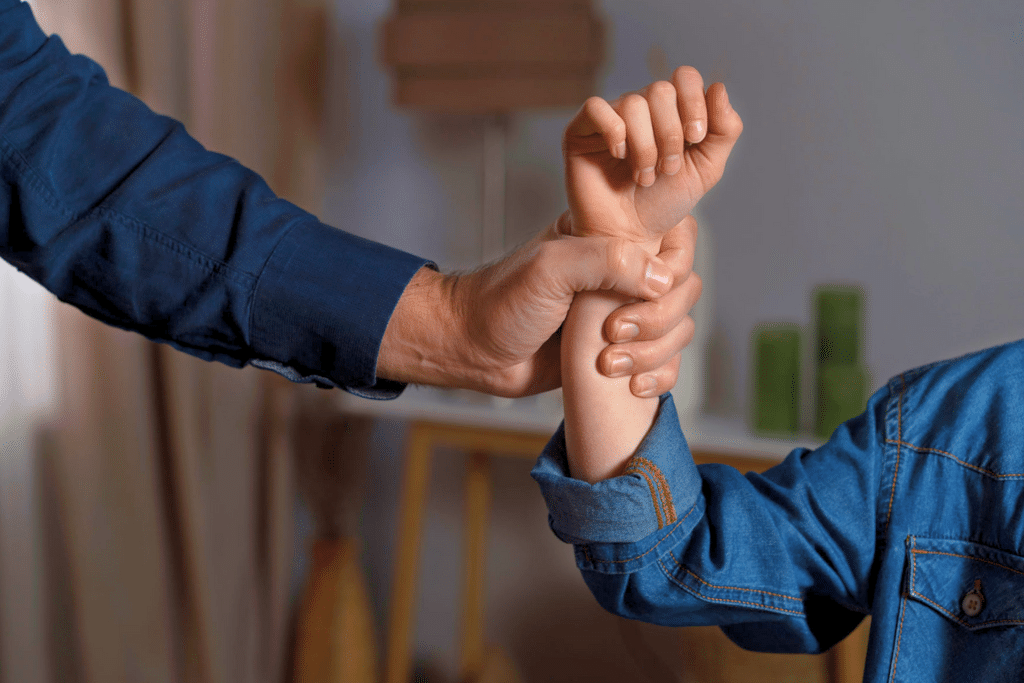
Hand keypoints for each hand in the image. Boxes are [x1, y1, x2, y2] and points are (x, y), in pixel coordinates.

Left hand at [377, 213, 694, 397]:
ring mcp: (624, 314)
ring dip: (654, 352)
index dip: (672, 269)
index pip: (676, 240)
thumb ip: (607, 261)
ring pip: (678, 329)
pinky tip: (632, 385)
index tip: (642, 291)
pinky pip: (665, 363)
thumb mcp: (550, 267)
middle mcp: (624, 274)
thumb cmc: (502, 301)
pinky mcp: (620, 352)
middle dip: (658, 319)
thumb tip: (663, 279)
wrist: (474, 350)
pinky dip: (659, 376)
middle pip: (684, 290)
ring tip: (607, 363)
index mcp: (611, 238)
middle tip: (613, 332)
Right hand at [563, 66, 742, 244]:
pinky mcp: (581, 130)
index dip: (694, 103)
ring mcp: (610, 117)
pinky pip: (596, 108)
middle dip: (670, 134)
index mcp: (671, 110)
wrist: (630, 236)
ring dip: (645, 147)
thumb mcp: (706, 169)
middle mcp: (640, 108)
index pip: (684, 78)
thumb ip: (724, 130)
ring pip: (633, 104)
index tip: (695, 139)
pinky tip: (618, 157)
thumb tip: (719, 87)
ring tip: (643, 177)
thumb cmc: (664, 203)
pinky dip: (614, 132)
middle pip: (660, 90)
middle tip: (667, 170)